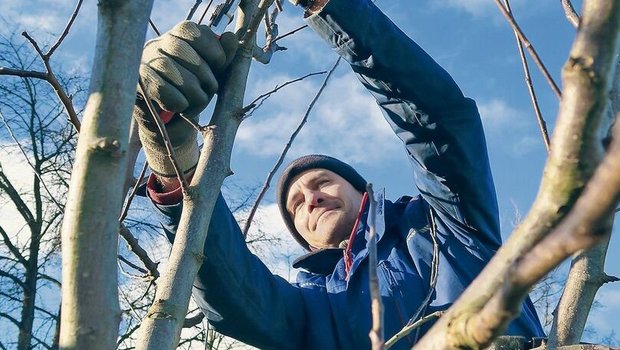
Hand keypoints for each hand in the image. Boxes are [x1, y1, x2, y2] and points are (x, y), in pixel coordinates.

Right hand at [134, 21, 237, 177]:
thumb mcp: (213, 74)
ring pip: (172, 70)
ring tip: (197, 100)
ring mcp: (142, 64)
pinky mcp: (137, 85)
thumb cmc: (194, 93)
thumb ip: (224, 56)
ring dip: (194, 92)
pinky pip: (162, 90)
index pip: (194, 31)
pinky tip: (181, 106)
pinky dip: (179, 102)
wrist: (173, 125)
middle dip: (205, 75)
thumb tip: (231, 38)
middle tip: (209, 89)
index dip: (213, 50)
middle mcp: (156, 45)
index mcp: (176, 36)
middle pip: (183, 50)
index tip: (220, 65)